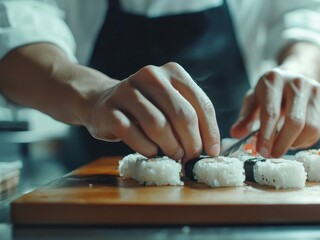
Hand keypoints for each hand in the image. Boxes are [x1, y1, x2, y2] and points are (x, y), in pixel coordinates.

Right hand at [82, 62, 219, 161]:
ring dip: (170, 147)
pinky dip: (147, 148)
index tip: (213, 151)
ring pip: (158, 125)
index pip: (201, 104)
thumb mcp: (171, 103)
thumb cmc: (146, 107)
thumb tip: (210, 148)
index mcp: (173, 71)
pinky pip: (133, 134)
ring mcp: (128, 90)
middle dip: (191, 142)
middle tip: (191, 158)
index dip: (210, 132)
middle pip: (182, 115)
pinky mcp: (110, 109)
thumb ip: (190, 118)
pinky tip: (152, 152)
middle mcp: (151, 75)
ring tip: (173, 155)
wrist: (102, 101)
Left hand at [230, 67, 319, 157]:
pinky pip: (319, 129)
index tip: (262, 152)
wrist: (296, 75)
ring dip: (295, 143)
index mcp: (274, 79)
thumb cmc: (270, 93)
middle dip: (282, 144)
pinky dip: (306, 140)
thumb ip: (245, 117)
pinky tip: (294, 138)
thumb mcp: (253, 100)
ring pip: (310, 128)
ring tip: (282, 144)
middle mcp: (298, 82)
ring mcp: (316, 89)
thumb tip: (235, 133)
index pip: (271, 112)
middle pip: (295, 122)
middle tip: (272, 155)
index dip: (266, 136)